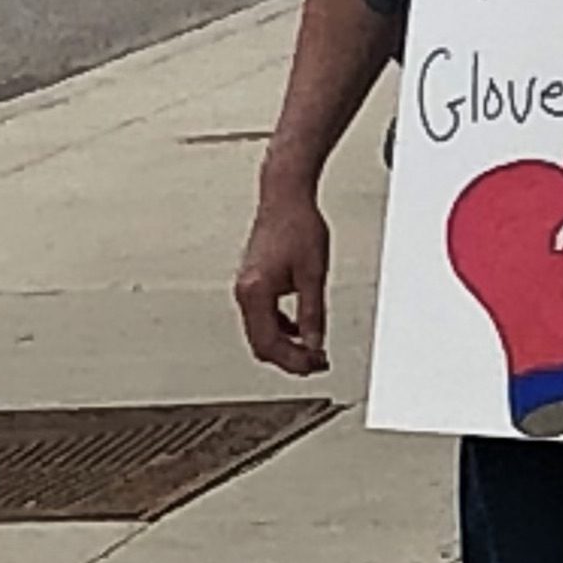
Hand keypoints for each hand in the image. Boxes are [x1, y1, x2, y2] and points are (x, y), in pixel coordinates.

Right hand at [235, 177, 332, 377]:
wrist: (285, 197)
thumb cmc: (298, 225)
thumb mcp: (313, 274)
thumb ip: (312, 313)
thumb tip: (314, 344)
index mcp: (255, 292)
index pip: (269, 344)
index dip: (294, 361)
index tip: (316, 365)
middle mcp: (244, 292)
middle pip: (261, 344)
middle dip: (289, 358)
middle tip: (317, 364)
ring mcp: (246, 288)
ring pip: (261, 333)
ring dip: (285, 346)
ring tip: (313, 351)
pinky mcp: (253, 283)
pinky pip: (263, 317)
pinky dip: (281, 330)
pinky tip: (301, 330)